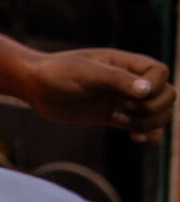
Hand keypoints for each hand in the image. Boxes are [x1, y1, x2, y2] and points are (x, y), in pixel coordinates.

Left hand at [13, 47, 175, 142]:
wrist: (35, 87)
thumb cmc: (56, 72)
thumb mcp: (85, 72)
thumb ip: (117, 79)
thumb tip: (149, 89)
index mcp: (123, 63)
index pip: (161, 72)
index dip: (155, 86)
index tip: (130, 95)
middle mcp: (128, 80)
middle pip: (168, 95)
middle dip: (154, 108)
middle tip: (124, 108)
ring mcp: (124, 99)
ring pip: (161, 114)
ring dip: (150, 122)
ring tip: (121, 120)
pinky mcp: (117, 117)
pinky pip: (149, 129)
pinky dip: (150, 136)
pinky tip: (135, 138)